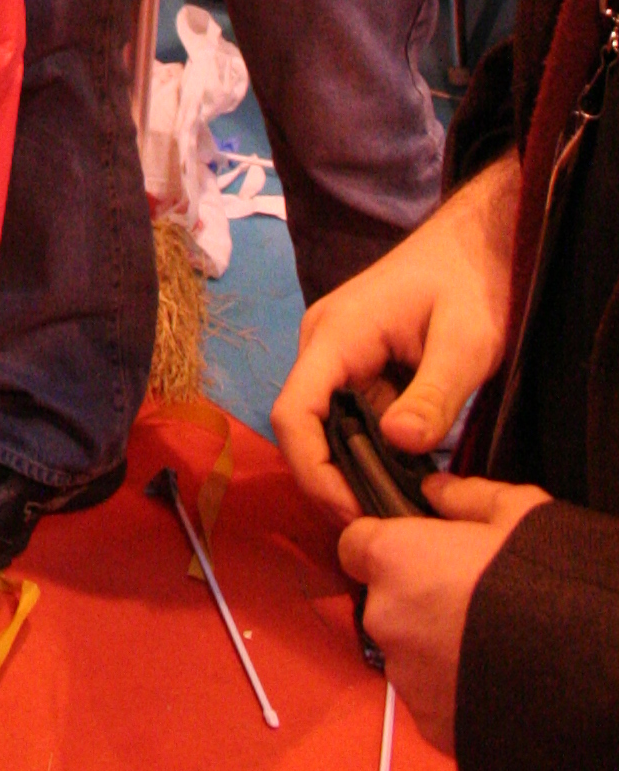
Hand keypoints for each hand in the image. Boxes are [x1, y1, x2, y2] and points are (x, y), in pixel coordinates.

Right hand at [272, 155, 518, 521]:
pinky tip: (404, 474)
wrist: (478, 244)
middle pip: (304, 428)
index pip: (294, 413)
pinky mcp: (354, 361)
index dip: (314, 472)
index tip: (356, 515)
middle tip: (386, 526)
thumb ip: (434, 396)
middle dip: (334, 482)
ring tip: (400, 507)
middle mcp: (321, 344)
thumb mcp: (466, 342)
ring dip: (354, 468)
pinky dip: (370, 450)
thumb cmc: (472, 283)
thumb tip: (400, 445)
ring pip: (326, 426)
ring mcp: (335, 352)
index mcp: (336, 335)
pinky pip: (348, 415)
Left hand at [340, 478, 549, 752]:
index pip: (355, 544)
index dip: (386, 544)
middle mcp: (386, 617)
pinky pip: (431, 696)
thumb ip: (466, 497)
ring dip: (435, 644)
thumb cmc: (547, 589)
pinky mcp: (430, 722)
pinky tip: (492, 674)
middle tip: (469, 597)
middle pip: (385, 600)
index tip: (415, 550)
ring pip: (408, 651)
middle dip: (418, 597)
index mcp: (393, 558)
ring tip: (488, 639)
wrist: (584, 677)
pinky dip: (452, 687)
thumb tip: (440, 492)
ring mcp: (406, 675)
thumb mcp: (517, 513)